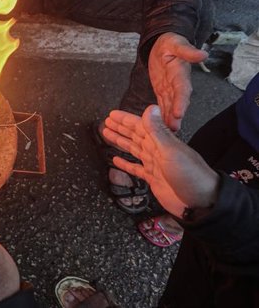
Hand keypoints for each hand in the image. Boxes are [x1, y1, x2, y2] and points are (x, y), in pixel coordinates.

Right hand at [103, 105, 219, 218]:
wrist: (201, 201)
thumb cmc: (189, 174)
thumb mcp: (171, 150)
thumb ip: (157, 130)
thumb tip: (150, 107)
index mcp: (161, 142)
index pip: (139, 126)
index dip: (125, 120)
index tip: (112, 114)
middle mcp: (157, 151)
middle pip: (135, 136)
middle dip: (121, 128)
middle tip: (106, 122)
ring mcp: (155, 165)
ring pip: (133, 150)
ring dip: (121, 142)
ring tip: (108, 135)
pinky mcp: (153, 179)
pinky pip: (135, 169)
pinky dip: (125, 164)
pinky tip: (116, 160)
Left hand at [148, 32, 207, 130]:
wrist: (163, 45)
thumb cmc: (171, 42)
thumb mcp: (177, 43)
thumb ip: (188, 50)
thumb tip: (203, 54)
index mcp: (180, 73)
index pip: (182, 89)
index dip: (181, 101)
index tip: (179, 113)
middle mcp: (177, 84)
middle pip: (177, 101)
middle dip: (175, 115)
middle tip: (173, 128)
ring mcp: (170, 89)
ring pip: (170, 106)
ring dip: (169, 118)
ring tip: (168, 131)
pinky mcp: (162, 91)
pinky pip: (162, 104)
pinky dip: (162, 114)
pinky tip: (161, 125)